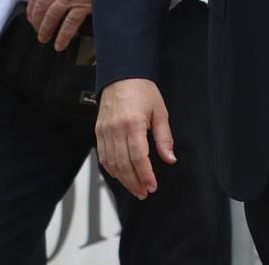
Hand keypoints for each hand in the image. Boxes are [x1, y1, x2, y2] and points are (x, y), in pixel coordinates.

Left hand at [27, 0, 92, 46]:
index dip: (32, 6)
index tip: (32, 15)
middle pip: (41, 6)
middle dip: (36, 21)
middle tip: (37, 29)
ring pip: (51, 16)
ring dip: (45, 30)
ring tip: (44, 38)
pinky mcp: (83, 3)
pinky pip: (69, 23)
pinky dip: (63, 36)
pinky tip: (59, 44)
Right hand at [95, 77, 174, 198]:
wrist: (121, 76)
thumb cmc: (142, 90)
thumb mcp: (160, 112)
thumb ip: (164, 137)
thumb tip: (170, 159)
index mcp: (132, 123)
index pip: (138, 157)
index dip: (145, 175)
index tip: (152, 186)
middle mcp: (115, 129)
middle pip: (123, 164)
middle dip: (134, 182)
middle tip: (144, 193)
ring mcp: (104, 131)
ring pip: (111, 164)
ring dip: (123, 179)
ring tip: (135, 188)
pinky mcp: (98, 132)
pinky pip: (103, 156)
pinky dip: (111, 169)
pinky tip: (121, 175)